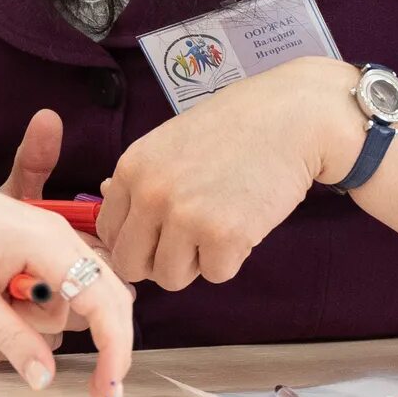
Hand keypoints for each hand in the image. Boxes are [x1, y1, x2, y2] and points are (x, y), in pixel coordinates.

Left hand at [0, 135, 132, 396]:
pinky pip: (60, 285)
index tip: (109, 393)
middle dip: (104, 344)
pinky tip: (2, 300)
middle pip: (107, 299)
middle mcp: (60, 235)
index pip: (103, 302)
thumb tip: (46, 379)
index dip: (114, 350)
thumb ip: (12, 338)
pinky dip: (41, 306)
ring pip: (78, 297)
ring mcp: (50, 237)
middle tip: (92, 392)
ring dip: (45, 318)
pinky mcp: (37, 244)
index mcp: (48, 242)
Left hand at [100, 58, 358, 291]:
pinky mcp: (222, 237)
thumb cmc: (236, 127)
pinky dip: (233, 257)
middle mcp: (150, 193)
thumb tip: (104, 197)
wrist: (293, 117)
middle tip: (191, 239)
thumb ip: (141, 178)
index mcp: (131, 168)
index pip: (109, 233)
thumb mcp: (171, 142)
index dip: (137, 239)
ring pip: (171, 278)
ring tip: (220, 224)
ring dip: (197, 262)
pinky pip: (215, 275)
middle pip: (132, 265)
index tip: (161, 233)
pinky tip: (245, 221)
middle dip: (160, 260)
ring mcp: (184, 217)